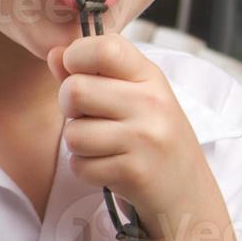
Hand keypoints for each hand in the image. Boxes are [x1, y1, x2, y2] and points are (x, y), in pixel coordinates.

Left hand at [47, 34, 217, 236]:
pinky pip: (80, 166)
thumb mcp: (131, 96)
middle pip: (75, 91)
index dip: (76, 57)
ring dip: (79, 145)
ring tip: (104, 146)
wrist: (187, 193)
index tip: (78, 72)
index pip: (104, 48)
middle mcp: (151, 103)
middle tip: (90, 118)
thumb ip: (89, 74)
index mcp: (149, 76)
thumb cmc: (150, 137)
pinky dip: (87, 170)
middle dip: (69, 108)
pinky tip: (110, 167)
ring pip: (73, 134)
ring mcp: (145, 138)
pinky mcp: (134, 172)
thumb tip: (54, 54)